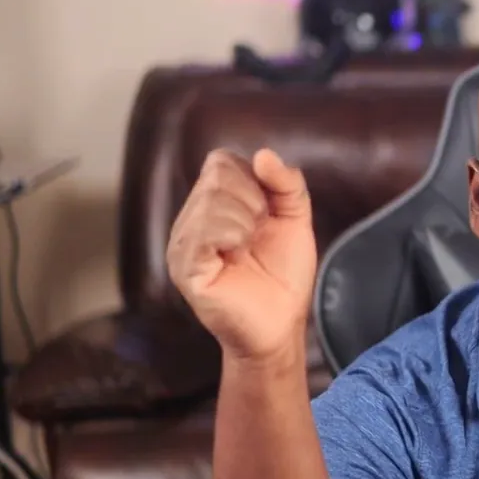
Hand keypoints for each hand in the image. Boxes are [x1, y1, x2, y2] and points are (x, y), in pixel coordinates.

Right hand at [166, 148, 316, 361]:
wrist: (281, 323)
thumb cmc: (283, 274)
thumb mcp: (294, 219)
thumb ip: (286, 183)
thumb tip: (263, 154)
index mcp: (212, 205)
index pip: (221, 161)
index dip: (253, 180)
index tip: (267, 212)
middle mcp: (190, 220)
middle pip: (216, 176)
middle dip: (253, 200)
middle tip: (258, 235)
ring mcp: (183, 244)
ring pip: (211, 199)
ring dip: (246, 221)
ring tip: (247, 248)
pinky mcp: (185, 267)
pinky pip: (203, 231)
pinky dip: (231, 235)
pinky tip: (236, 254)